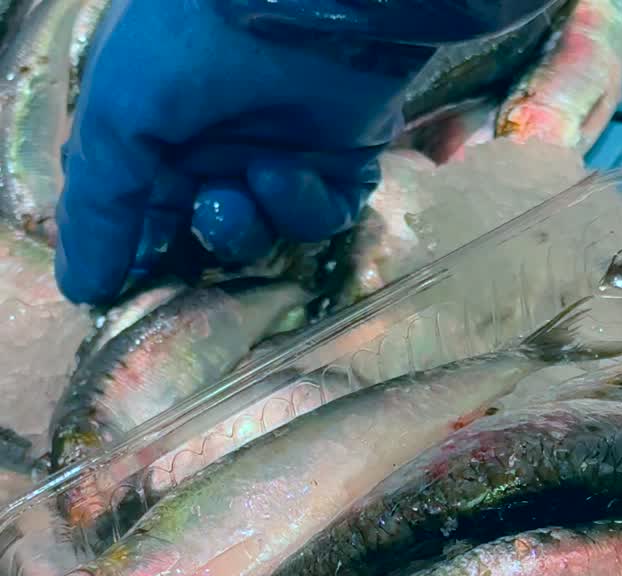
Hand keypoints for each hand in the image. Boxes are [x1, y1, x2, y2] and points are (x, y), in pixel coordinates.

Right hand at [55, 0, 429, 302]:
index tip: (122, 289)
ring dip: (237, 231)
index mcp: (156, 131)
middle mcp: (215, 149)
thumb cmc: (190, 37)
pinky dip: (295, 209)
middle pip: (198, 239)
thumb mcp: (120, 119)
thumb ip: (99, 208)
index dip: (132, 255)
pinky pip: (316, 219)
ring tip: (229, 197)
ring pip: (256, 238)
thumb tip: (81, 290)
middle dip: (187, 254)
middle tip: (180, 261)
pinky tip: (278, 172)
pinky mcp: (338, 168)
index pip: (138, 215)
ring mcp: (277, 159)